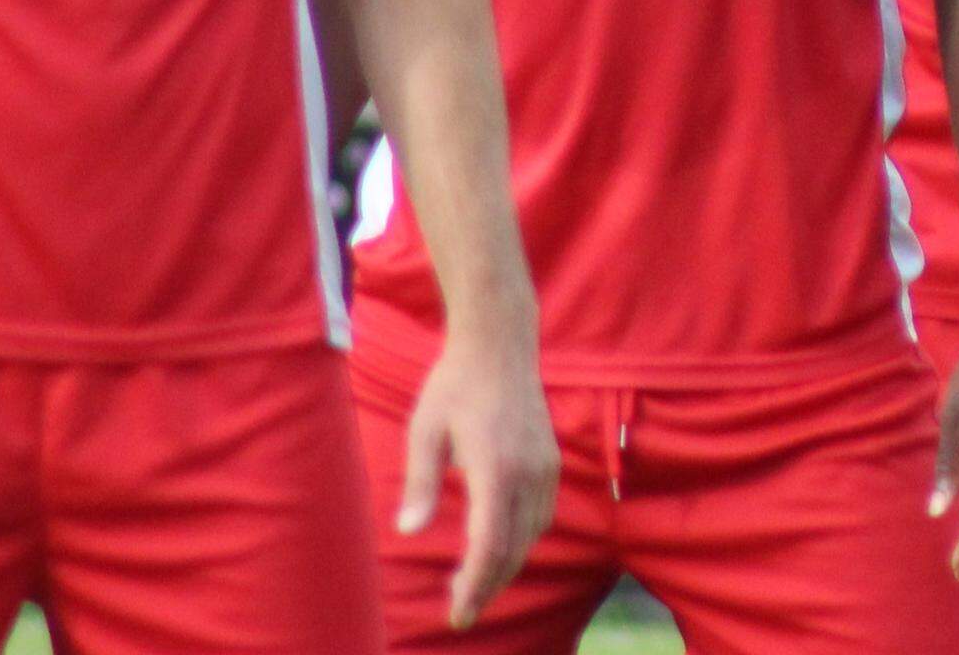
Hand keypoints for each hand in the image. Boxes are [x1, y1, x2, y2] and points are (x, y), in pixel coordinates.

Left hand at [399, 329, 557, 630]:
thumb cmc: (453, 385)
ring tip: (475, 585)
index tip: (457, 613)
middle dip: (489, 587)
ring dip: (505, 566)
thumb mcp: (424, 431)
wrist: (499, 345)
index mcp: (495, 466)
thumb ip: (420, 483)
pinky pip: (540, 516)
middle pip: (513, 549)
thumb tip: (408, 532)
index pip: (490, 544)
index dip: (475, 585)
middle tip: (461, 612)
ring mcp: (544, 467)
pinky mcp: (550, 462)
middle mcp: (528, 472)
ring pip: (531, 536)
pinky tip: (499, 548)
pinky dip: (520, 541)